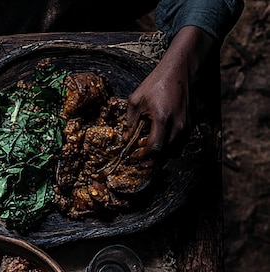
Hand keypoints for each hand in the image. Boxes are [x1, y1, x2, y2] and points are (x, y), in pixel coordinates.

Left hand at [126, 26, 214, 154]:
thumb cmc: (158, 82)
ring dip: (162, 155)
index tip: (135, 156)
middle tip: (140, 157)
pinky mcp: (191, 123)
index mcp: (163, 119)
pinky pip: (181, 143)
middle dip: (151, 158)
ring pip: (175, 151)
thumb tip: (126, 138)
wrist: (181, 69)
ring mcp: (187, 125)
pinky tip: (161, 142)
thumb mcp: (136, 99)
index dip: (144, 155)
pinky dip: (170, 147)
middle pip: (165, 153)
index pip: (155, 147)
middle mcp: (178, 125)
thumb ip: (129, 121)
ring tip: (150, 151)